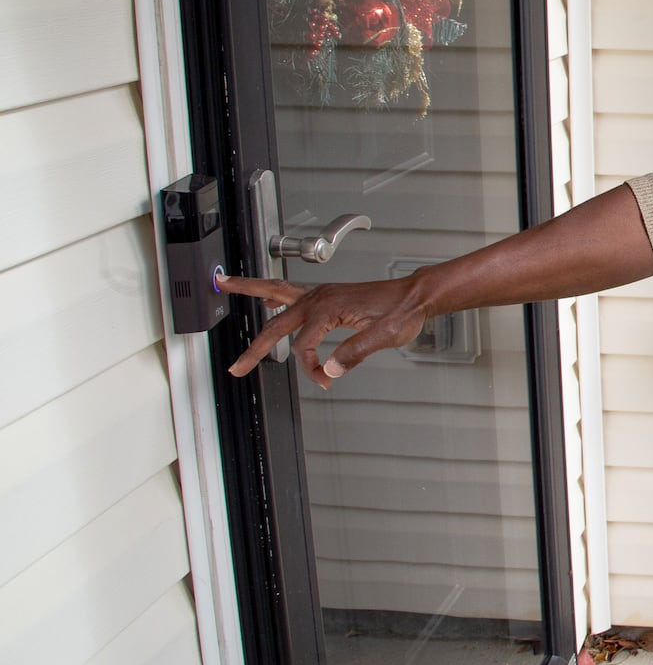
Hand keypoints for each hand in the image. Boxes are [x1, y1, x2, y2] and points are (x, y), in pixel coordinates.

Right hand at [218, 272, 428, 388]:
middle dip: (254, 348)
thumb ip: (355, 352)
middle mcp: (320, 297)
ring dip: (248, 290)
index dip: (310, 368)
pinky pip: (290, 292)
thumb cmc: (402, 311)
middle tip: (236, 367)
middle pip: (276, 324)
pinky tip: (264, 298)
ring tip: (224, 284)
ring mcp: (321, 293)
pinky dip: (271, 293)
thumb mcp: (384, 336)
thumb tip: (329, 370)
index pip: (304, 346)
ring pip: (275, 291)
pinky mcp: (326, 295)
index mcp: (329, 308)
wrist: (415, 295)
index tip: (324, 380)